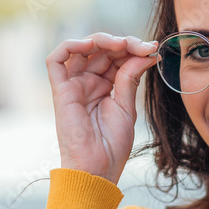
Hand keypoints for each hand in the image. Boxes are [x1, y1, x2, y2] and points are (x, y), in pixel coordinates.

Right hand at [45, 33, 158, 184]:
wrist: (98, 168)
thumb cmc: (112, 144)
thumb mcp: (126, 106)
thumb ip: (130, 77)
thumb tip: (145, 53)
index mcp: (103, 87)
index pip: (115, 57)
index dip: (132, 49)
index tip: (153, 50)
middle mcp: (86, 83)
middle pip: (101, 50)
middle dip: (123, 43)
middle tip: (143, 46)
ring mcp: (72, 85)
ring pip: (82, 49)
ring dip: (103, 41)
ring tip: (123, 44)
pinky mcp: (60, 91)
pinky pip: (56, 60)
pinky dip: (72, 46)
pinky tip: (92, 45)